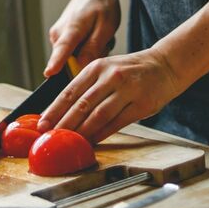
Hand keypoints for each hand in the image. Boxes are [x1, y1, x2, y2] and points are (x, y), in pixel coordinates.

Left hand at [37, 48, 182, 142]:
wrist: (165, 65)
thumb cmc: (130, 71)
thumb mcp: (106, 70)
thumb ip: (87, 87)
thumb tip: (62, 112)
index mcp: (97, 67)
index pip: (69, 92)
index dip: (54, 110)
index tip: (42, 124)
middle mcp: (111, 77)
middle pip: (82, 105)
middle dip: (64, 124)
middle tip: (52, 137)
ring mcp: (127, 90)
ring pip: (98, 115)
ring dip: (82, 132)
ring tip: (70, 143)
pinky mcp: (141, 104)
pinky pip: (117, 123)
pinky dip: (102, 134)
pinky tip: (92, 142)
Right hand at [43, 0, 119, 76]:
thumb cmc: (101, 5)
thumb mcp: (106, 26)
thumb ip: (93, 48)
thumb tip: (81, 66)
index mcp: (71, 28)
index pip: (62, 49)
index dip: (56, 63)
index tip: (49, 73)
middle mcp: (58, 35)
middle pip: (70, 63)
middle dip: (89, 59)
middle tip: (102, 43)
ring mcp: (57, 38)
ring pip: (74, 60)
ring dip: (89, 54)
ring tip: (97, 38)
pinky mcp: (60, 41)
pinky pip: (73, 55)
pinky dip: (86, 50)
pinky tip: (92, 38)